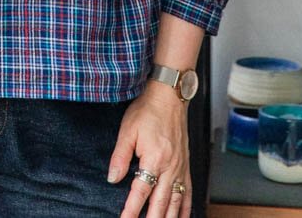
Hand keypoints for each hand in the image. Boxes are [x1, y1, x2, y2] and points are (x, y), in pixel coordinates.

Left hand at [108, 83, 190, 217]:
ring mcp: (180, 167)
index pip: (140, 191)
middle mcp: (170, 167)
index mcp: (154, 158)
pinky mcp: (186, 165)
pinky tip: (182, 217)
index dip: (131, 210)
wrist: (170, 95)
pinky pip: (188, 192)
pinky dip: (185, 208)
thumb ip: (120, 156)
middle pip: (160, 203)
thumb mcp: (128, 129)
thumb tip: (112, 178)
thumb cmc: (148, 109)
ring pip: (175, 202)